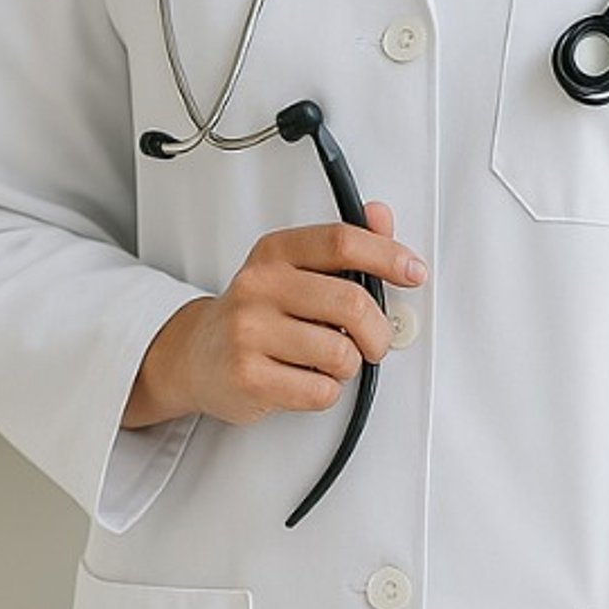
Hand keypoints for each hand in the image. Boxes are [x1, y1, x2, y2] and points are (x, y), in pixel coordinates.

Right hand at [122, 200, 426, 429]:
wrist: (194, 355)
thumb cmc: (255, 313)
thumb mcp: (292, 269)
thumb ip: (341, 247)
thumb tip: (381, 216)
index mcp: (275, 253)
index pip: (341, 242)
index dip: (388, 256)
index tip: (413, 272)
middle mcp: (259, 286)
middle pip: (352, 304)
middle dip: (379, 332)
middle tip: (376, 342)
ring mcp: (250, 332)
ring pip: (341, 354)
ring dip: (348, 366)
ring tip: (326, 362)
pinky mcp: (249, 377)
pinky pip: (321, 391)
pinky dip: (326, 392)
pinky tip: (304, 380)